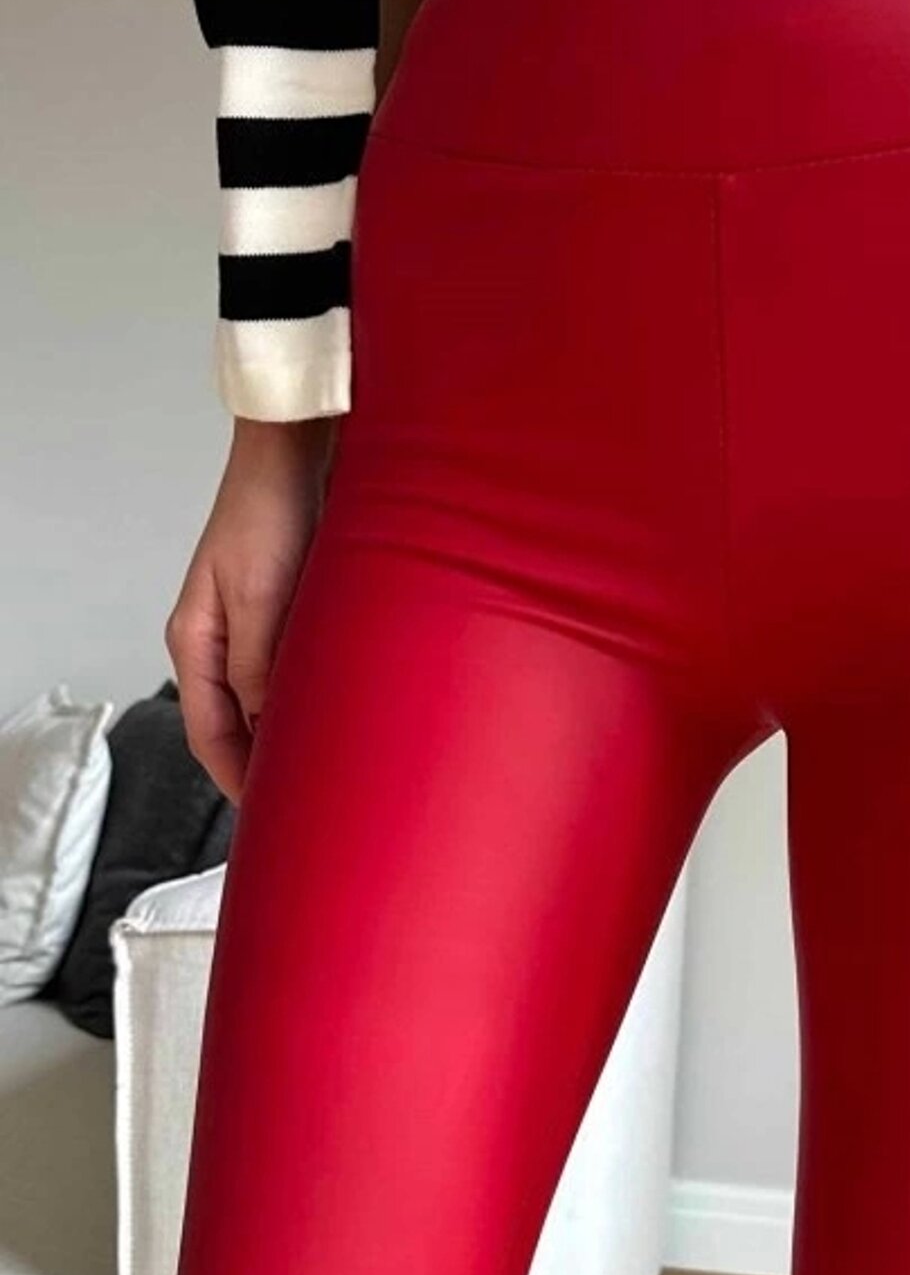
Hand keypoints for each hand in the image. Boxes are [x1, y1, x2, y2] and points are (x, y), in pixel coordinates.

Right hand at [165, 418, 336, 804]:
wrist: (297, 453)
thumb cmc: (272, 513)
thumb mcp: (262, 595)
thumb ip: (260, 664)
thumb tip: (266, 727)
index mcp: (197, 643)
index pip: (211, 737)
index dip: (241, 783)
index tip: (274, 820)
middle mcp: (221, 643)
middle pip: (238, 727)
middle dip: (270, 769)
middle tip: (313, 808)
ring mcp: (253, 629)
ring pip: (270, 703)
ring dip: (297, 734)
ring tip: (337, 773)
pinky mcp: (288, 614)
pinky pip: (295, 674)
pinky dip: (316, 700)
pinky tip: (348, 717)